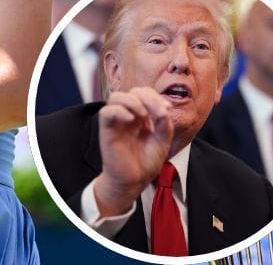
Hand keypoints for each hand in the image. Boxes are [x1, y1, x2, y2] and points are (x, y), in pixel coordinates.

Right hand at [92, 87, 173, 216]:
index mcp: (141, 116)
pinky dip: (119, 110)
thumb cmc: (146, 163)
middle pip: (132, 91)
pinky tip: (131, 119)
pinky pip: (106, 112)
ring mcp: (117, 122)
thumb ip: (164, 123)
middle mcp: (128, 116)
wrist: (134, 181)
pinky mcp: (107, 131)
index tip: (166, 110)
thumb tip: (162, 108)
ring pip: (116, 96)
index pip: (144, 93)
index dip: (155, 96)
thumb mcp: (163, 140)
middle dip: (148, 97)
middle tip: (158, 113)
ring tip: (143, 115)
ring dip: (133, 101)